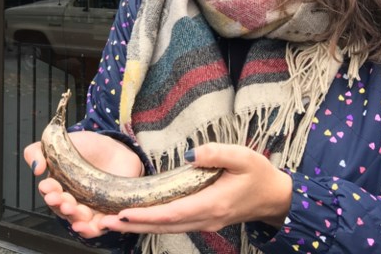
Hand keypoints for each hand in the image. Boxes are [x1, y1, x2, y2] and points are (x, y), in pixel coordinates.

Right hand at [23, 131, 143, 238]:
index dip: (48, 190)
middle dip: (60, 205)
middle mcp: (70, 200)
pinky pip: (97, 228)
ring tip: (74, 211)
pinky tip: (89, 224)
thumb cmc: (85, 146)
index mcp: (57, 185)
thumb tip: (36, 169)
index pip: (49, 192)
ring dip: (74, 219)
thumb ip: (38, 151)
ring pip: (78, 221)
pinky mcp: (105, 215)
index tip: (47, 186)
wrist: (115, 149)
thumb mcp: (58, 142)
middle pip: (62, 209)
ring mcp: (87, 209)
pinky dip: (91, 230)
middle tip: (62, 200)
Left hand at [96, 143, 291, 234]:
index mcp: (213, 203)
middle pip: (164, 225)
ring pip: (166, 228)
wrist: (275, 197)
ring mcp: (204, 222)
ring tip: (113, 222)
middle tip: (104, 222)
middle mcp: (205, 218)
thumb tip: (192, 153)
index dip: (147, 214)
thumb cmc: (259, 174)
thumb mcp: (243, 156)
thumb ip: (218, 153)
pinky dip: (152, 224)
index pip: (173, 212)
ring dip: (140, 226)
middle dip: (134, 225)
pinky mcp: (202, 220)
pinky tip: (137, 219)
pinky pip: (173, 225)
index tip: (124, 212)